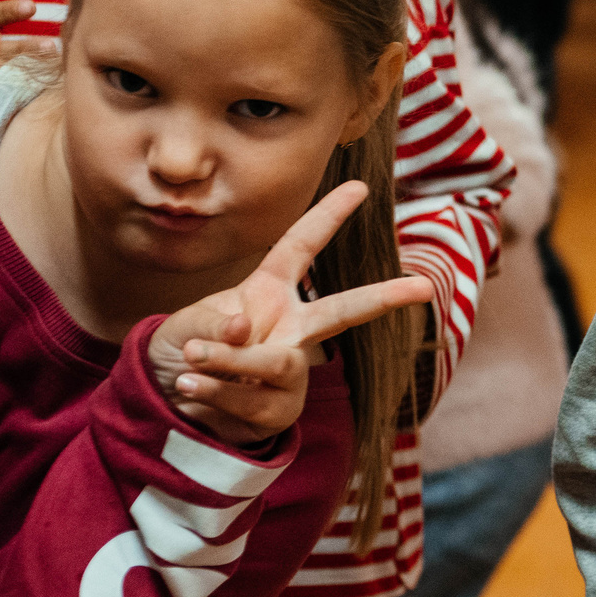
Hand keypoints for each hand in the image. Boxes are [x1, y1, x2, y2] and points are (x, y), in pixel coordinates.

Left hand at [146, 180, 432, 447]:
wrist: (171, 409)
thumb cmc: (183, 353)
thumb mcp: (184, 326)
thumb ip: (212, 323)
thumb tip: (244, 331)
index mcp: (269, 293)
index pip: (301, 247)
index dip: (328, 215)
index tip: (359, 186)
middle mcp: (290, 328)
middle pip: (343, 311)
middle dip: (385, 298)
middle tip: (425, 288)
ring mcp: (291, 371)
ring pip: (281, 363)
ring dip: (230, 362)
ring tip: (189, 363)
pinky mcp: (282, 410)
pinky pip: (255, 402)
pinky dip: (214, 395)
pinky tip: (189, 393)